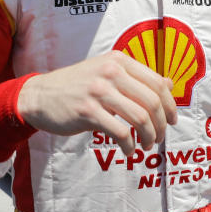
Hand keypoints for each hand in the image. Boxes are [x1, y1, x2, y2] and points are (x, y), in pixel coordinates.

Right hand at [16, 51, 177, 156]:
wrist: (39, 95)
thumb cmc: (76, 86)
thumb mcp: (106, 72)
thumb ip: (136, 77)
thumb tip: (170, 84)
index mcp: (118, 60)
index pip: (157, 83)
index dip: (170, 105)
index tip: (172, 120)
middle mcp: (110, 71)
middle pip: (152, 102)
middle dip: (161, 125)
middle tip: (159, 137)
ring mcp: (98, 91)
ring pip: (140, 118)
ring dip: (149, 136)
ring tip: (146, 145)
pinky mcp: (88, 111)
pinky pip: (121, 132)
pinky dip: (129, 146)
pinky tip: (127, 150)